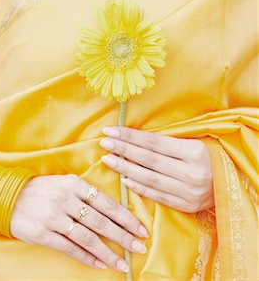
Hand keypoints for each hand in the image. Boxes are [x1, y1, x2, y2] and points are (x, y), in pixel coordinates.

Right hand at [10, 174, 149, 272]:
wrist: (8, 197)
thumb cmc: (41, 191)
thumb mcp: (63, 183)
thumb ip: (85, 193)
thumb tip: (113, 211)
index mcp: (73, 184)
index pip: (106, 203)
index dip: (126, 218)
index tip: (141, 229)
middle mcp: (65, 199)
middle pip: (101, 222)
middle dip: (123, 237)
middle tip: (139, 247)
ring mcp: (53, 217)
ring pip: (87, 238)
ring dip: (108, 253)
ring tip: (122, 263)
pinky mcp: (43, 234)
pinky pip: (70, 248)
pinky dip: (86, 257)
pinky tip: (99, 264)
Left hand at [99, 126, 213, 212]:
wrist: (232, 184)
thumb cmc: (208, 157)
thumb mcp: (193, 143)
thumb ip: (166, 143)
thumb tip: (132, 138)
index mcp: (195, 152)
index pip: (154, 143)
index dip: (130, 137)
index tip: (110, 130)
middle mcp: (192, 172)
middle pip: (149, 160)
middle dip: (123, 150)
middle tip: (104, 143)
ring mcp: (189, 191)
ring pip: (150, 179)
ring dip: (125, 169)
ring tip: (108, 160)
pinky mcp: (186, 205)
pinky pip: (157, 195)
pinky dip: (139, 187)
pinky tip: (124, 179)